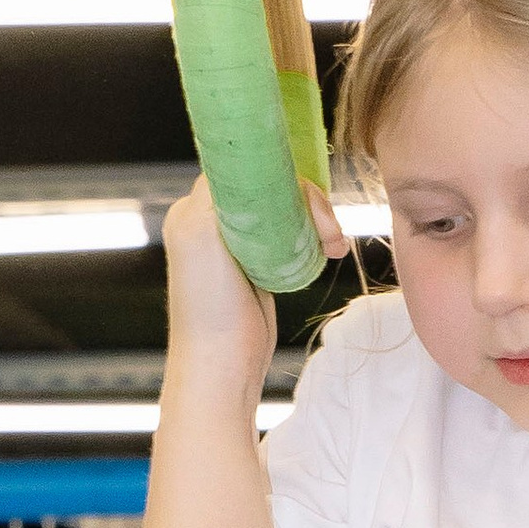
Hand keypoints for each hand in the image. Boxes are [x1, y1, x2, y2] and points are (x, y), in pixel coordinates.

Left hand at [161, 174, 350, 413]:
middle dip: (305, 199)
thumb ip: (219, 192)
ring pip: (289, 210)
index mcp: (195, 208)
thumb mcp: (203, 236)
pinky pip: (295, 236)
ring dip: (317, 221)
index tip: (304, 186)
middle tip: (328, 226)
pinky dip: (316, 239)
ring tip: (333, 245)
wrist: (223, 366)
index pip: (243, 166)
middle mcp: (216, 220)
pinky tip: (330, 251)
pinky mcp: (264, 264)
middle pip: (272, 186)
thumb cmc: (208, 308)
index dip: (278, 169)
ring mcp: (243, 243)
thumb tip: (245, 161)